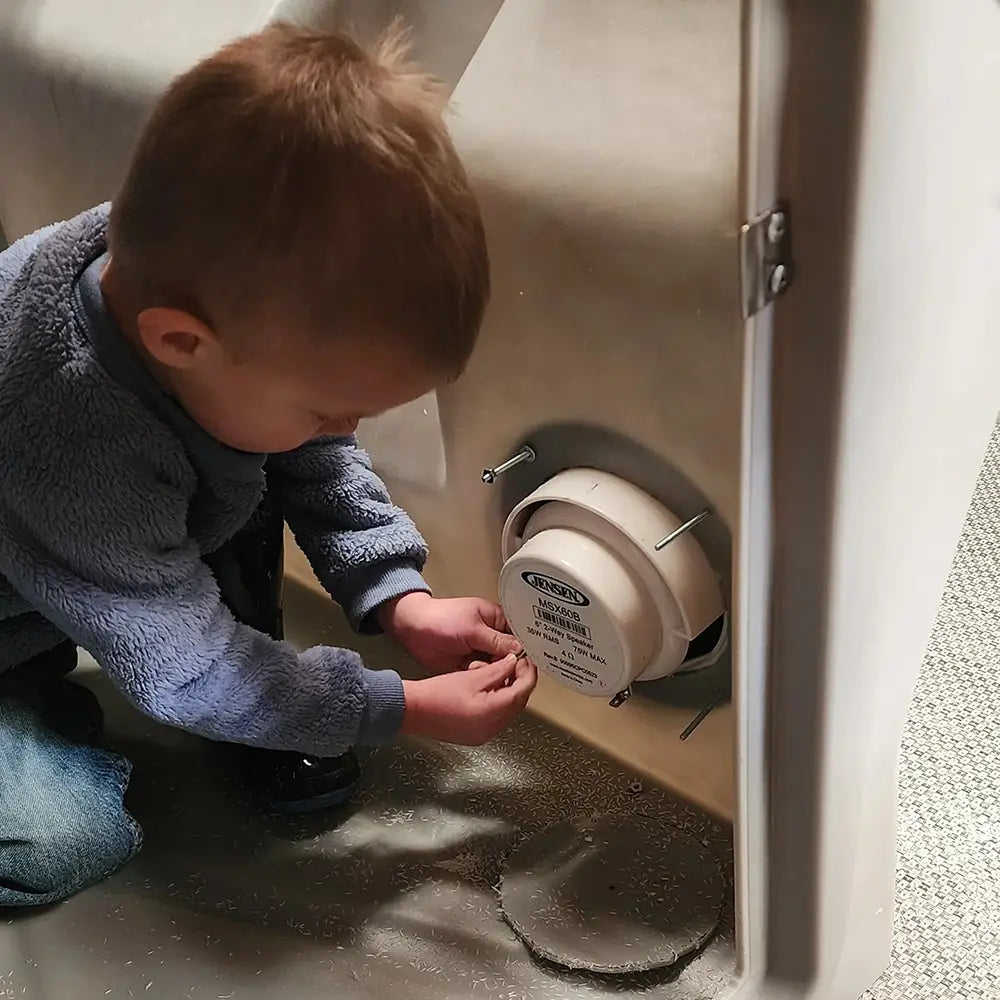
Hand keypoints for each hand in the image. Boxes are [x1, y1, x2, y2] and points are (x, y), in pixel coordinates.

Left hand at [379, 592, 521, 673]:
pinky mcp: (470, 666)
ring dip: (492, 672)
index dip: (523, 650)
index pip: (519, 636)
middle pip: (510, 656)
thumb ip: (497, 641)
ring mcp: (480, 652)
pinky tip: (473, 673)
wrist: (413, 630)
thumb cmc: (441, 619)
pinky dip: (480, 678)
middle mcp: (491, 637)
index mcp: (497, 620)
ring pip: (497, 668)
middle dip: (506, 664)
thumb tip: (520, 650)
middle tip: (500, 667)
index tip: (525, 662)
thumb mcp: (473, 628)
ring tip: (478, 665)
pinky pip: (483, 676)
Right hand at [400, 653, 537, 745]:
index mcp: (493, 713)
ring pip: (507, 710)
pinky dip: (496, 701)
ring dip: (506, 690)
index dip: (527, 672)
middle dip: (518, 681)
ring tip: (492, 673)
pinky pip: (495, 717)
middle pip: (518, 702)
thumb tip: (513, 662)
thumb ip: (498, 670)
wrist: (412, 710)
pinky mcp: (475, 735)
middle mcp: (492, 728)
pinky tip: (485, 688)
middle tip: (512, 663)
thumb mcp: (472, 676)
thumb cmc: (435, 695)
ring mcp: (484, 734)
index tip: (525, 660)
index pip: (523, 691)